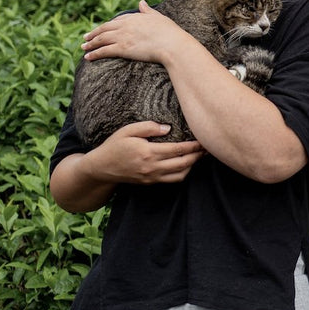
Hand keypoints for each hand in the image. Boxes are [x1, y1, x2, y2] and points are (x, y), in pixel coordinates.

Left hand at [81, 0, 192, 64]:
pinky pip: (103, 51)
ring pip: (101, 39)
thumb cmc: (170, 32)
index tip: (101, 29)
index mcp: (134, 18)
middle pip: (104, 29)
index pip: (116, 21)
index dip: (107, 25)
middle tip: (85, 37)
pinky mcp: (121, 48)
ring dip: (90, 43)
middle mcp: (125, 26)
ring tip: (83, 47)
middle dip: (93, 33)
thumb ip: (148, 11)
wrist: (172, 44)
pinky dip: (94, 54)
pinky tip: (88, 57)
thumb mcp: (159, 17)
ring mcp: (122, 37)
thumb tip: (141, 2)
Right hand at [87, 121, 203, 184]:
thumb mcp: (128, 130)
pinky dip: (183, 173)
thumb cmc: (114, 146)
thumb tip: (167, 128)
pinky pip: (172, 180)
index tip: (203, 140)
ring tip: (199, 155)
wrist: (101, 168)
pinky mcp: (151, 182)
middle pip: (184, 163)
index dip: (194, 145)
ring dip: (193, 165)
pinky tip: (186, 164)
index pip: (178, 149)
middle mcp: (152, 167)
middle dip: (198, 155)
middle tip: (208, 147)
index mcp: (148, 152)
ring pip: (180, 174)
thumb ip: (148, 127)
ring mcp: (152, 176)